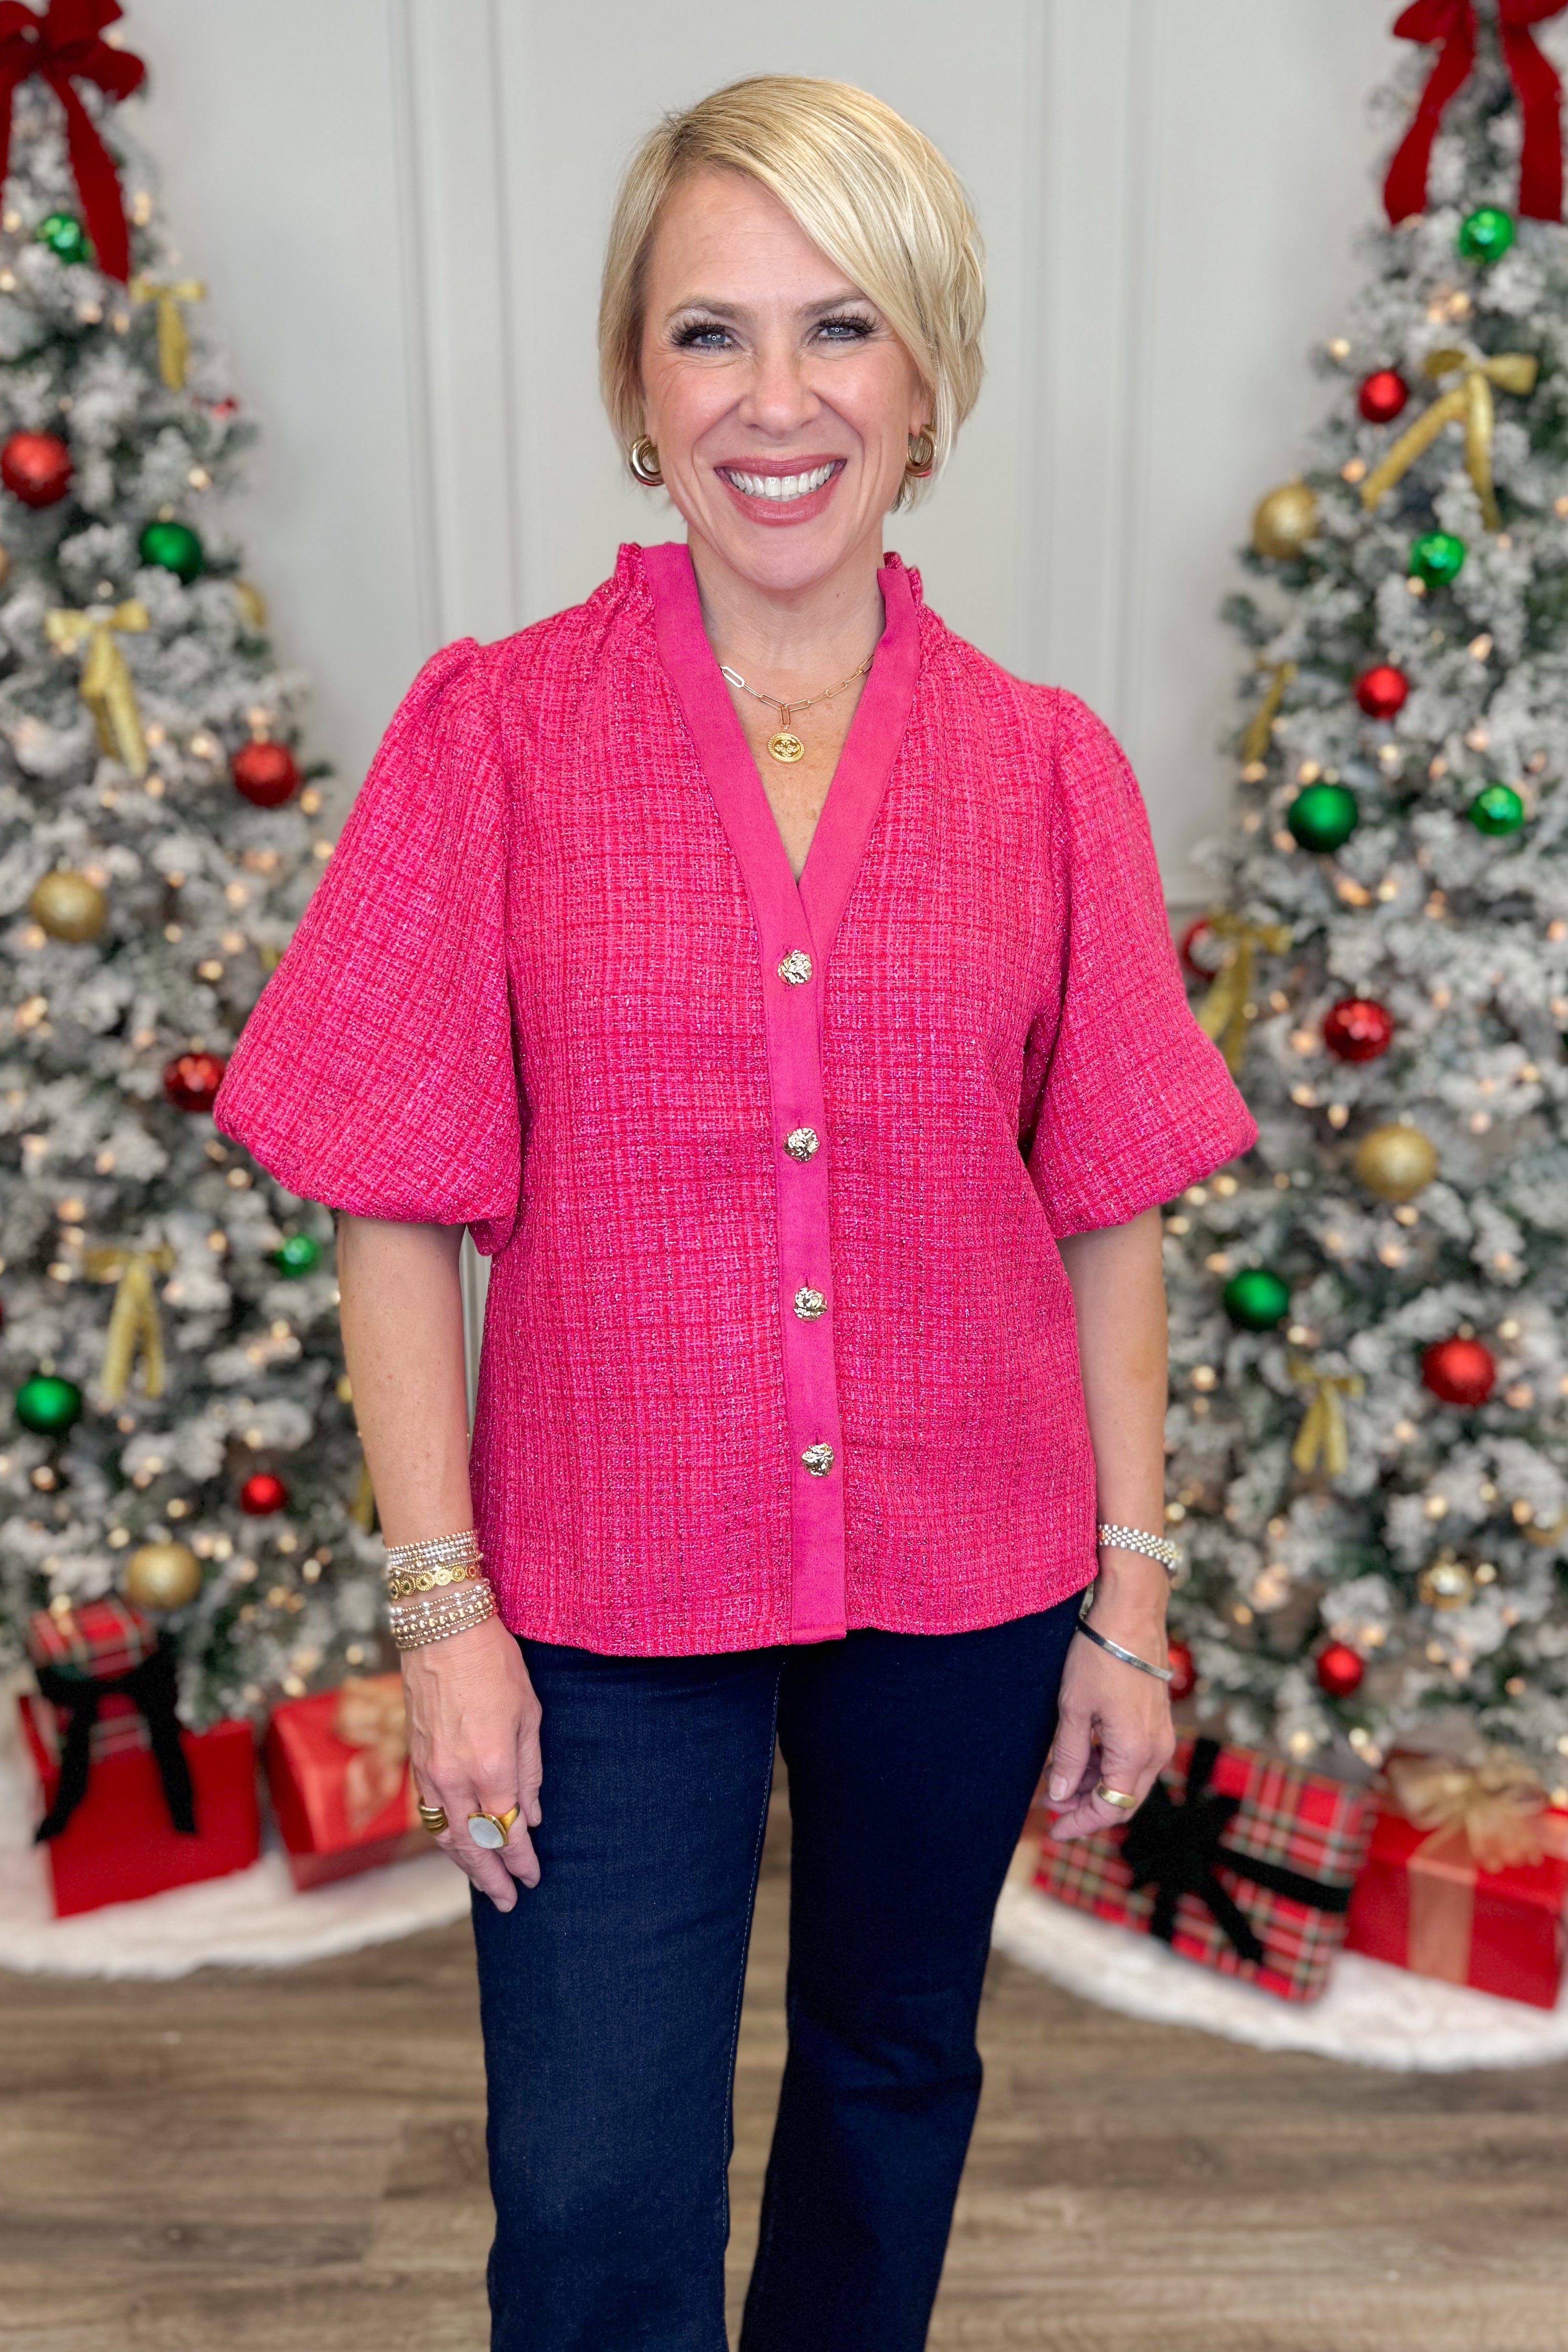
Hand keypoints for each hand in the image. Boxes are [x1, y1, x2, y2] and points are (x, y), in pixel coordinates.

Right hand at [400, 1615, 542, 1909]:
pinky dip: (446, 1836)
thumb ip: (530, 1770)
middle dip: (491, 1877)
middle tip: (509, 1901)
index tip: (533, 1878)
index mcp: (491, 1766)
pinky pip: (430, 1813)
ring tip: (485, 1883)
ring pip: (446, 1834)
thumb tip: (531, 1815)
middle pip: (473, 1844)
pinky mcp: (416, 1759)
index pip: (508, 1831)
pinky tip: (459, 1845)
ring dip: (465, 1864)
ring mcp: (430, 1770)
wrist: (441, 1628)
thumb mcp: (528, 1714)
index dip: (521, 1860)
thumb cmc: (494, 1664)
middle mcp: (455, 1777)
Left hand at [1045, 1576, 1175, 1840]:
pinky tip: (1080, 1757)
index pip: (1109, 1808)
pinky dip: (1106, 1766)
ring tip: (1058, 1779)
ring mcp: (1159, 1737)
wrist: (1130, 1615)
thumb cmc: (1098, 1658)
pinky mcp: (1157, 1723)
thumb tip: (1060, 1795)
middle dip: (1086, 1808)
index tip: (1053, 1829)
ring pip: (1128, 1780)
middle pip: (1123, 1800)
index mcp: (1134, 1754)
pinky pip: (1133, 1759)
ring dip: (1095, 1785)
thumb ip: (1069, 1757)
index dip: (1079, 1823)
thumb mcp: (1073, 1710)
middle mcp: (1155, 1752)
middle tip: (1050, 1805)